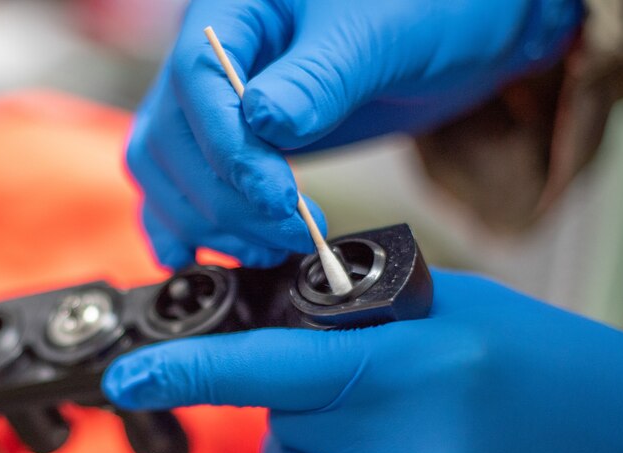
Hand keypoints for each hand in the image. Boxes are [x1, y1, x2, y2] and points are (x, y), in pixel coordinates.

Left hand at [102, 271, 622, 452]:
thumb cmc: (563, 376)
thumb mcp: (465, 313)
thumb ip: (366, 319)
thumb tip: (276, 327)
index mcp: (423, 368)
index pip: (276, 367)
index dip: (194, 370)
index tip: (133, 376)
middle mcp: (416, 452)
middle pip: (282, 429)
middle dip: (304, 409)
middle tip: (367, 402)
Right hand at [128, 0, 583, 268]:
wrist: (454, 29)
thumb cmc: (427, 8)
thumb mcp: (382, 34)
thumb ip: (321, 77)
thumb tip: (263, 123)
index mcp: (236, 6)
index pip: (197, 81)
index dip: (230, 150)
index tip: (278, 196)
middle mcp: (210, 55)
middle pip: (173, 138)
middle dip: (227, 198)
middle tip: (291, 233)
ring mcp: (215, 106)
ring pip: (167, 173)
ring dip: (211, 224)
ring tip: (273, 248)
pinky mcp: (232, 148)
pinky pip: (180, 190)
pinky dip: (191, 229)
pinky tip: (212, 258)